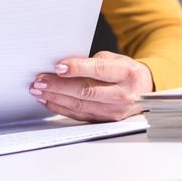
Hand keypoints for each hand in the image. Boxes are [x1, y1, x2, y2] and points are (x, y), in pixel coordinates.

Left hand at [29, 51, 153, 120]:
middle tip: (39, 81)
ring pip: (80, 105)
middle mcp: (123, 94)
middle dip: (59, 86)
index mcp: (127, 73)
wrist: (143, 92)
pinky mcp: (105, 121)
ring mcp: (114, 111)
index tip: (58, 67)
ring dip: (55, 97)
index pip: (100, 71)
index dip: (78, 68)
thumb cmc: (125, 72)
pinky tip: (49, 100)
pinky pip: (79, 115)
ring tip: (38, 90)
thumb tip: (62, 67)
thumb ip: (92, 62)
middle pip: (86, 91)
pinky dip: (61, 107)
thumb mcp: (115, 60)